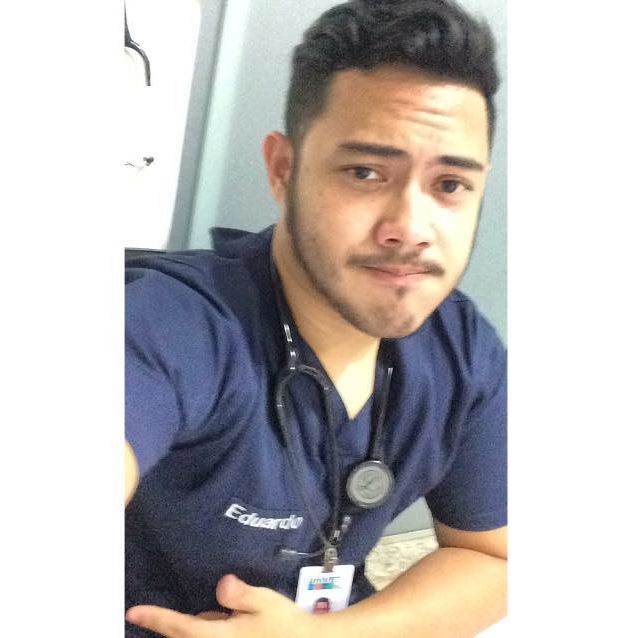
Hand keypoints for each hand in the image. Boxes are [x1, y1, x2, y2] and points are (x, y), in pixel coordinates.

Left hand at [125, 574, 318, 637]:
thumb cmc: (284, 624)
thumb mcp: (265, 602)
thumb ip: (241, 595)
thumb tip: (222, 584)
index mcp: (220, 637)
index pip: (181, 627)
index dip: (156, 619)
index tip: (133, 611)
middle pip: (184, 636)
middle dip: (170, 625)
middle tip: (157, 610)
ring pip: (198, 637)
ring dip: (196, 627)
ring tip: (215, 614)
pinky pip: (211, 637)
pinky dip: (209, 630)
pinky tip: (229, 621)